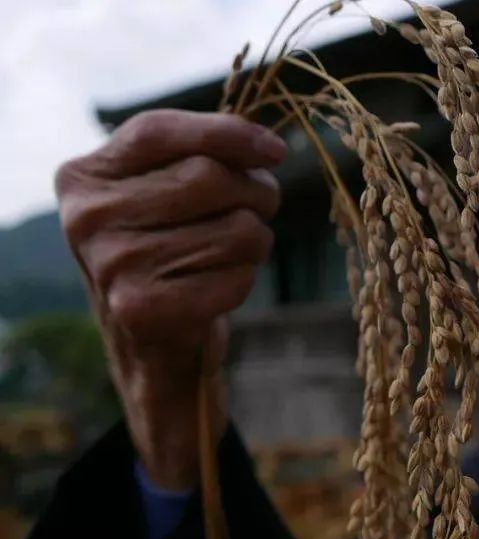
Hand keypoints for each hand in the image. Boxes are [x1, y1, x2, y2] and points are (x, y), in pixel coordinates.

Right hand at [56, 109, 286, 491]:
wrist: (154, 348)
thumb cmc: (168, 255)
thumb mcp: (162, 196)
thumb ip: (198, 157)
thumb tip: (267, 148)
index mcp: (83, 179)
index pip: (160, 131)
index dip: (227, 133)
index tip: (276, 150)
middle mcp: (86, 219)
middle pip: (209, 177)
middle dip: (256, 191)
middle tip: (261, 208)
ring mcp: (111, 266)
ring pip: (237, 228)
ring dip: (257, 239)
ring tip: (237, 251)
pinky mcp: (143, 310)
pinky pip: (236, 275)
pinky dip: (245, 279)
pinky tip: (221, 286)